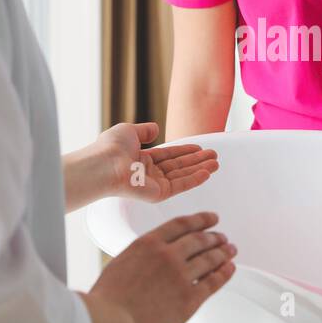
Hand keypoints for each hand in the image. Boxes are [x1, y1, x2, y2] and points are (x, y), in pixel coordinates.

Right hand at [80, 212, 235, 322]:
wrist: (109, 322)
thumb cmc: (106, 300)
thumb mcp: (119, 265)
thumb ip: (139, 259)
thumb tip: (146, 261)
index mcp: (148, 243)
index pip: (181, 224)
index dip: (200, 220)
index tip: (211, 219)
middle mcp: (167, 255)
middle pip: (199, 240)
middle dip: (214, 237)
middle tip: (223, 237)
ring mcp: (180, 275)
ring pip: (209, 258)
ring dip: (223, 252)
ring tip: (231, 250)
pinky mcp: (189, 298)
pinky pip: (213, 281)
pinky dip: (224, 273)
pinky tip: (230, 269)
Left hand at [93, 121, 218, 203]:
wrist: (105, 164)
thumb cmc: (110, 148)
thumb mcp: (128, 131)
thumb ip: (143, 131)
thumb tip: (155, 128)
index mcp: (141, 160)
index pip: (168, 155)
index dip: (184, 150)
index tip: (199, 147)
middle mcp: (148, 173)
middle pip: (178, 166)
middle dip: (197, 160)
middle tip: (214, 155)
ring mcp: (154, 185)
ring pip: (182, 176)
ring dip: (200, 169)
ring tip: (216, 162)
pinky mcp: (158, 194)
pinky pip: (180, 185)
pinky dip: (195, 179)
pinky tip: (208, 173)